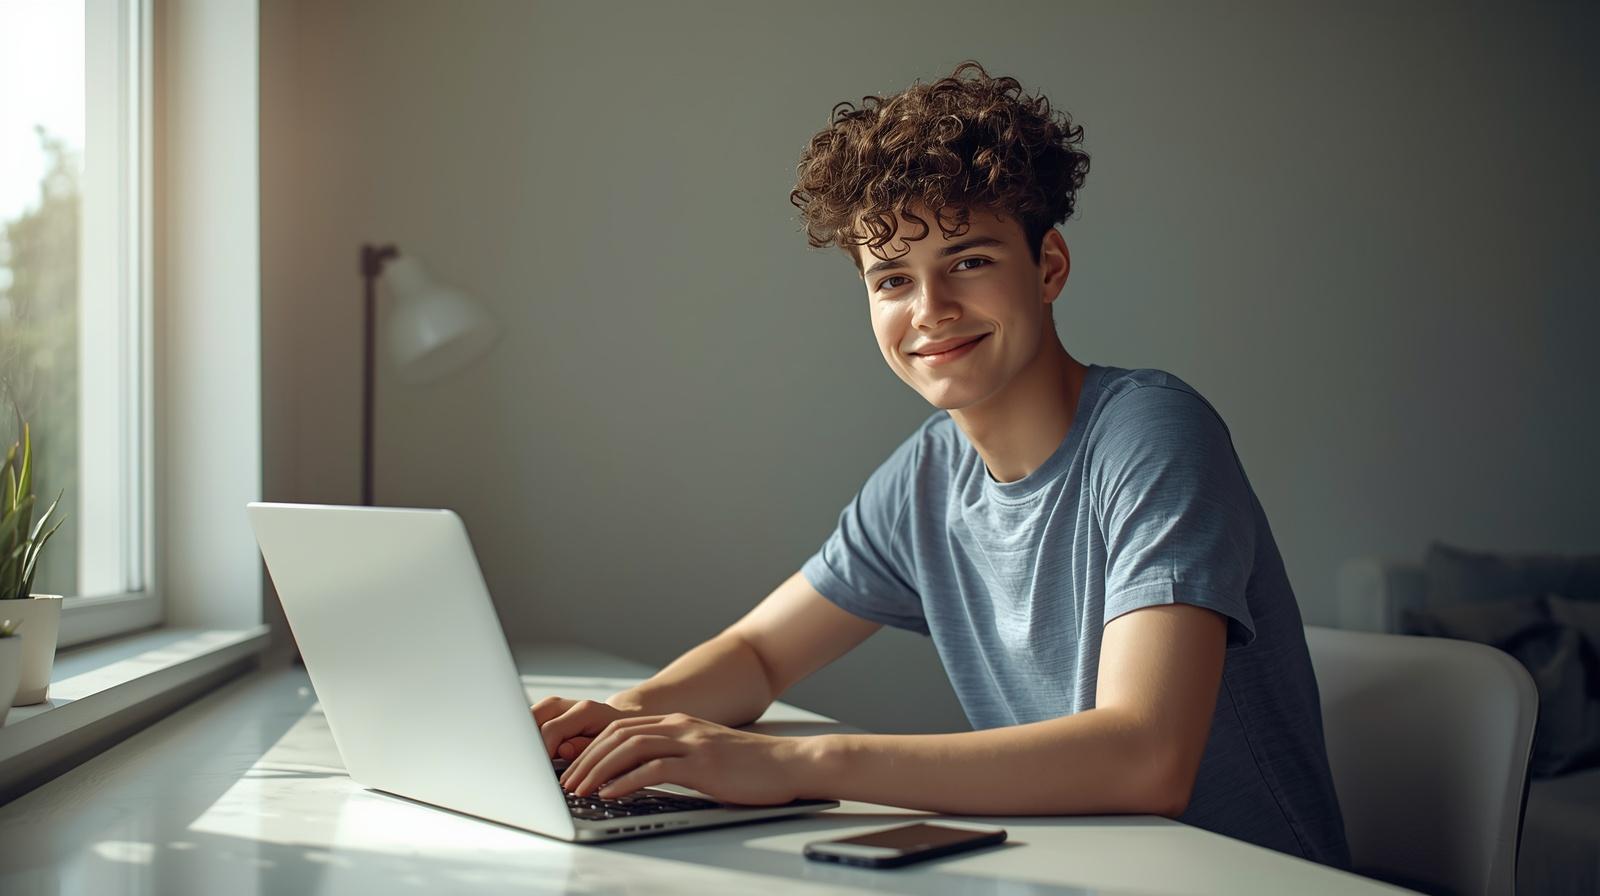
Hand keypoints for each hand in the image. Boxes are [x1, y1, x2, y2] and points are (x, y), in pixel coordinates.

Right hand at [531, 696, 651, 760]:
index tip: (539, 771)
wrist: (629, 721)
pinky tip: (527, 752)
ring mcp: (558, 707)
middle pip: (533, 716)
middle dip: (526, 740)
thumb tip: (562, 751)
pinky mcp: (552, 714)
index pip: (550, 730)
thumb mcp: (612, 747)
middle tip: (526, 765)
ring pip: (530, 715)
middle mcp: (568, 705)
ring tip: (523, 759)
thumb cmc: (622, 738)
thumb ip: (585, 748)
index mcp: (585, 711)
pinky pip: (533, 720)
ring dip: (524, 735)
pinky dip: (528, 734)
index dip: (542, 753)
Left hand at [556, 712, 808, 805]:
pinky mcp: (702, 765)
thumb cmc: (751, 767)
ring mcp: (691, 743)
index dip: (592, 747)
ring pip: (630, 748)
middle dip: (586, 759)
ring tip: (579, 790)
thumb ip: (675, 758)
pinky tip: (610, 794)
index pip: (622, 729)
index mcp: (678, 723)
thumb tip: (640, 777)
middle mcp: (680, 727)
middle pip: (618, 735)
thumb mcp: (705, 755)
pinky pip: (654, 769)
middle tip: (567, 782)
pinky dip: (626, 782)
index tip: (574, 768)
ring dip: (598, 770)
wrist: (790, 764)